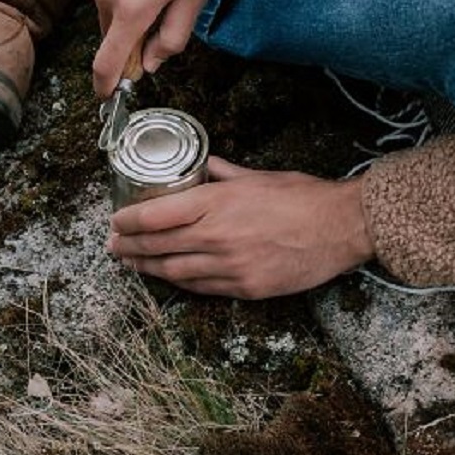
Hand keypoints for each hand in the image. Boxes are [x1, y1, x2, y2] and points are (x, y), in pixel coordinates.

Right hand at [83, 0, 220, 96]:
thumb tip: (151, 63)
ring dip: (127, 6)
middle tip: (163, 12)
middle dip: (131, 35)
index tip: (108, 96)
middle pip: (112, 33)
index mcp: (133, 8)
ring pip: (107, 8)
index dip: (107, 85)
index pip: (108, 62)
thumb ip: (172, 36)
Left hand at [107, 157, 374, 298]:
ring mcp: (230, 266)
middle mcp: (217, 235)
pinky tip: (168, 278)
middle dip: (129, 247)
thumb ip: (223, 174)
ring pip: (175, 270)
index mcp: (217, 202)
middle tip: (113, 247)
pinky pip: (202, 288)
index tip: (115, 221)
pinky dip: (179, 283)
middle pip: (158, 244)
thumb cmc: (303, 197)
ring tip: (131, 264)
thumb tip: (204, 165)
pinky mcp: (246, 288)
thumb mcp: (257, 176)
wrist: (342, 228)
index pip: (156, 214)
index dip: (129, 220)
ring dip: (148, 268)